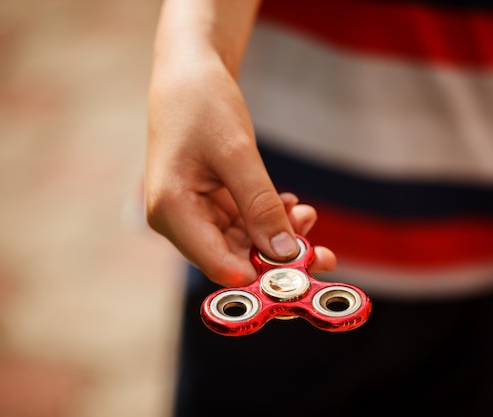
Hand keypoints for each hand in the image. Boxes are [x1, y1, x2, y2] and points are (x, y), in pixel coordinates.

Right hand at [145, 61, 335, 286]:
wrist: (189, 71)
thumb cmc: (202, 103)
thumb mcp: (236, 153)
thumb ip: (260, 205)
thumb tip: (284, 252)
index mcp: (172, 211)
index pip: (219, 265)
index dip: (261, 276)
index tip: (304, 273)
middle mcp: (177, 219)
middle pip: (232, 258)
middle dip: (277, 255)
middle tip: (321, 248)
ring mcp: (192, 212)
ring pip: (240, 242)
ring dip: (276, 233)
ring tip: (306, 212)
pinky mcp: (206, 202)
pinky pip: (240, 222)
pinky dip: (267, 216)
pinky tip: (289, 203)